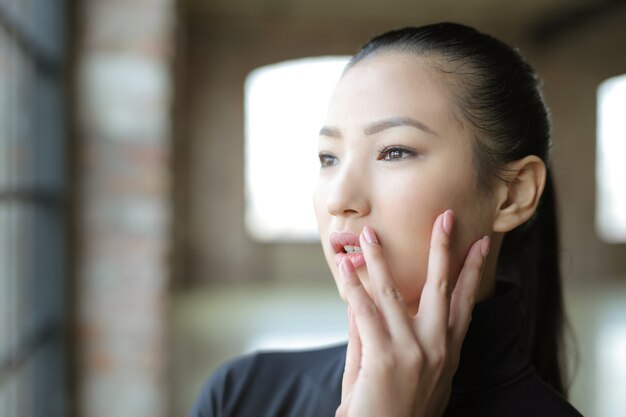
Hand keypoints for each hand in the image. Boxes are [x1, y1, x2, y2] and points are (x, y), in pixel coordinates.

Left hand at [335, 210, 489, 416]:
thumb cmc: (392, 412)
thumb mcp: (402, 373)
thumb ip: (381, 336)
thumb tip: (363, 300)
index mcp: (449, 352)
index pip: (466, 302)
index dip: (474, 271)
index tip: (481, 243)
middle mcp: (437, 348)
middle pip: (443, 287)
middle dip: (443, 248)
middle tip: (444, 216)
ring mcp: (413, 351)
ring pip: (394, 292)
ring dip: (379, 259)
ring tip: (368, 235)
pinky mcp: (385, 357)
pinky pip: (364, 312)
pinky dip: (352, 287)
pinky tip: (344, 268)